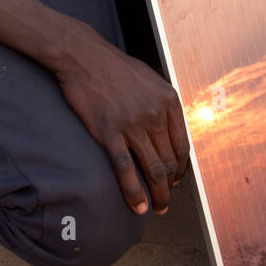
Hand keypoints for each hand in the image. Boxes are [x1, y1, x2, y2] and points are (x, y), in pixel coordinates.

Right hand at [54, 32, 189, 214]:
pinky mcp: (109, 132)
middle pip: (169, 161)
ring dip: (158, 194)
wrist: (83, 56)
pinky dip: (134, 192)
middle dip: (170, 187)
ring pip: (152, 169)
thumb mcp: (149, 79)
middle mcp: (155, 114)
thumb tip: (168, 130)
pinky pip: (126, 170)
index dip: (181, 168)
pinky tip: (137, 206)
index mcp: (168, 101)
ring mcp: (132, 124)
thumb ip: (162, 103)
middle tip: (167, 202)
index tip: (176, 180)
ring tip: (158, 208)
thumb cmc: (114, 67)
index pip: (182, 145)